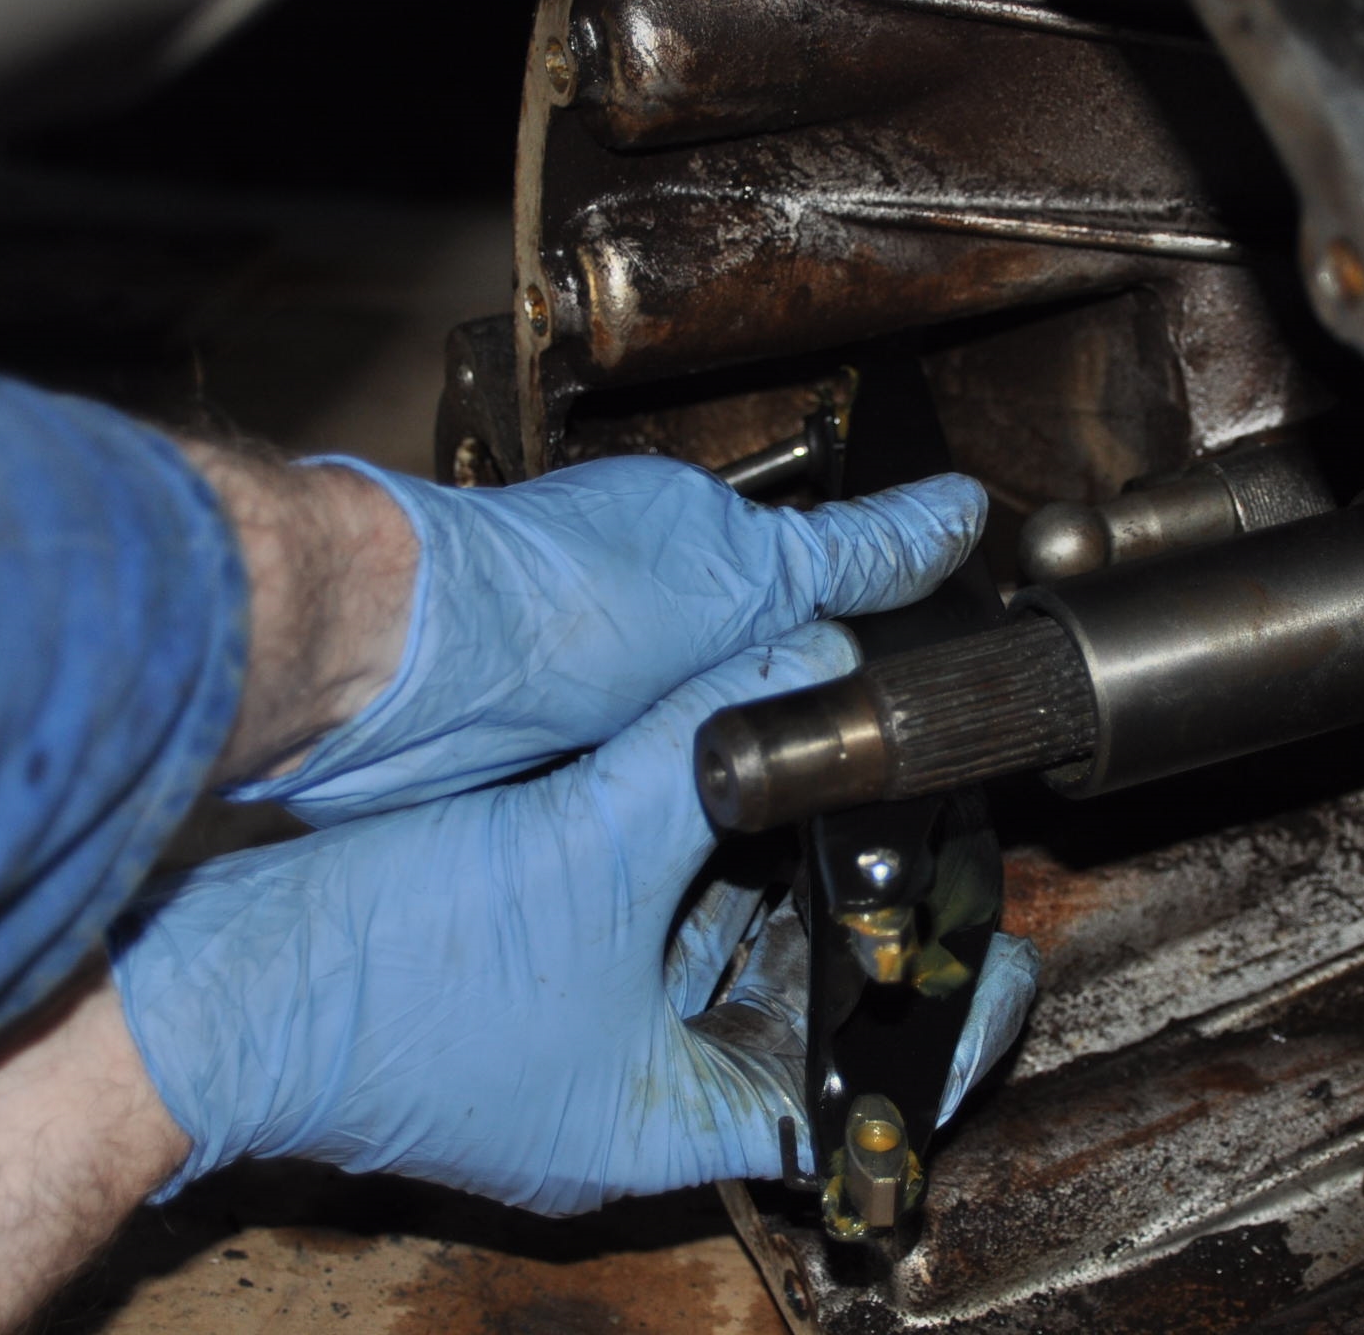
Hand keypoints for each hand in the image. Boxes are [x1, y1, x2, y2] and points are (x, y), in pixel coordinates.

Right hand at [111, 625, 1037, 1213]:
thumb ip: (707, 751)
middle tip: (907, 840)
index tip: (998, 969)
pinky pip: (620, 927)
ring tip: (820, 796)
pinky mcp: (505, 986)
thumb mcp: (585, 850)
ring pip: (693, 962)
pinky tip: (697, 784)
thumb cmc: (382, 972)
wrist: (203, 985)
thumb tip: (803, 660)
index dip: (930, 1034)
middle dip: (831, 922)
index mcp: (653, 1121)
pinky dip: (665, 864)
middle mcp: (612, 1094)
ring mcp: (555, 1046)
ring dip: (746, 879)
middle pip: (770, 1014)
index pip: (838, 1099)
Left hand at [229, 455, 987, 826]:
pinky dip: (673, 831)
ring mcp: (599, 704)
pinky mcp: (555, 775)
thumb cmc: (547, 597)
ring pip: (711, 764)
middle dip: (805, 750)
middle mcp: (651, 627)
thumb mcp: (742, 574)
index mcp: (701, 554)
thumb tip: (963, 510)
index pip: (822, 610)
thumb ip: (855, 558)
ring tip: (788, 844)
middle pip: (771, 700)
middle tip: (858, 807)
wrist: (400, 681)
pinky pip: (646, 810)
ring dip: (739, 798)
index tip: (910, 727)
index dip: (866, 669)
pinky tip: (701, 854)